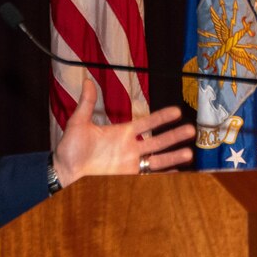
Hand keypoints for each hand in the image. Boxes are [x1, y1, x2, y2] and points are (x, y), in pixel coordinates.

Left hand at [51, 78, 195, 186]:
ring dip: (173, 156)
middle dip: (175, 135)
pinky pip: (149, 176)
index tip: (177, 111)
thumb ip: (86, 103)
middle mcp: (131, 147)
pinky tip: (176, 174)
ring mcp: (131, 163)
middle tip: (192, 130)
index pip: (147, 123)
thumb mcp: (78, 122)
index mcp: (123, 133)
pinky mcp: (127, 176)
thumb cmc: (70, 149)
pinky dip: (163, 175)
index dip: (162, 117)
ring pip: (158, 158)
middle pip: (158, 140)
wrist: (65, 171)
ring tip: (189, 153)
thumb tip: (87, 80)